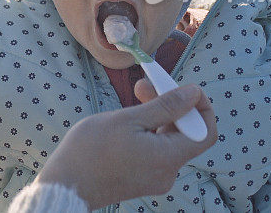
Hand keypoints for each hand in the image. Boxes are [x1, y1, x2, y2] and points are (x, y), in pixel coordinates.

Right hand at [34, 82, 217, 209]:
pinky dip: (148, 132)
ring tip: (131, 99)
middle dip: (170, 105)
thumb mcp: (128, 120)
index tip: (179, 87)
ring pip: (168, 140)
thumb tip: (194, 93)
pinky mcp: (142, 179)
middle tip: (143, 85)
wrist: (65, 185)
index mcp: (168, 158)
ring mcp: (155, 177)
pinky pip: (155, 151)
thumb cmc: (90, 151)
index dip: (199, 106)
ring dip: (156, 116)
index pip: (205, 131)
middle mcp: (168, 172)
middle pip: (185, 134)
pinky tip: (127, 122)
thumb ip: (165, 106)